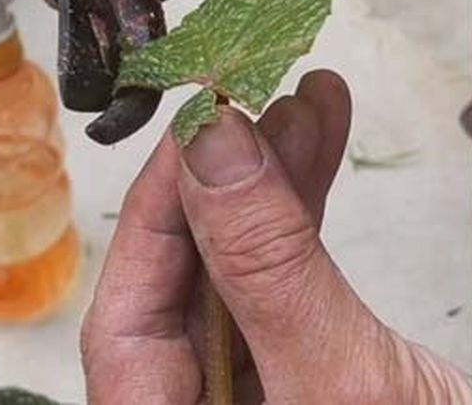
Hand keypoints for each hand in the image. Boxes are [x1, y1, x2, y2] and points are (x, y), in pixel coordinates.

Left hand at [81, 71, 471, 402]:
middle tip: (254, 95)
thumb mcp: (341, 381)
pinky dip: (310, 207)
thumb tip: (213, 151)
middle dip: (224, 179)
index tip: (202, 123)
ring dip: (274, 179)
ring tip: (306, 99)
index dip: (161, 209)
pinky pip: (295, 278)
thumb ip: (269, 269)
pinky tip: (322, 143)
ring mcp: (261, 392)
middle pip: (184, 284)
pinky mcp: (316, 369)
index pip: (129, 320)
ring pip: (243, 269)